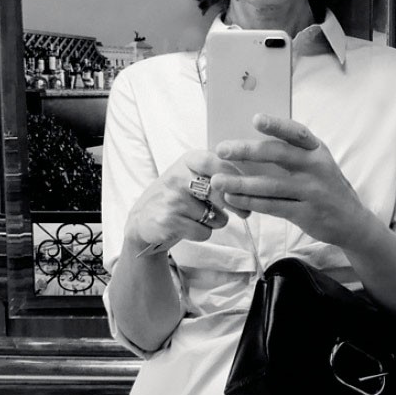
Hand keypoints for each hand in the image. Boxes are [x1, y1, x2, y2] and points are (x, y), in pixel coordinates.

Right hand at [125, 149, 245, 255]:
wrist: (142, 220)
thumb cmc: (176, 197)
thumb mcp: (192, 176)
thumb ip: (217, 175)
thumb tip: (253, 184)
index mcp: (187, 161)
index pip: (216, 161)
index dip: (235, 176)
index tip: (247, 189)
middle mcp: (177, 176)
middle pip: (219, 190)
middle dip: (236, 204)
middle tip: (245, 213)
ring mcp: (172, 199)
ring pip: (215, 216)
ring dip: (215, 222)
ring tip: (200, 217)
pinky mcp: (168, 221)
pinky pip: (203, 232)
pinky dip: (202, 233)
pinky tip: (189, 227)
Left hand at [211, 113, 370, 248]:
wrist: (351, 221)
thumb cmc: (325, 186)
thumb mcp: (317, 164)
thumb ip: (293, 154)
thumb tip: (250, 145)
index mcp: (318, 150)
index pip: (297, 132)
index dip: (276, 125)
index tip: (255, 119)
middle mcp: (316, 168)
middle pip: (278, 155)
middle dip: (247, 151)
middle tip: (221, 150)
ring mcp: (312, 191)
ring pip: (271, 184)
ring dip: (241, 183)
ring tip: (217, 180)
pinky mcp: (305, 213)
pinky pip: (272, 206)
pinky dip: (250, 202)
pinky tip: (232, 198)